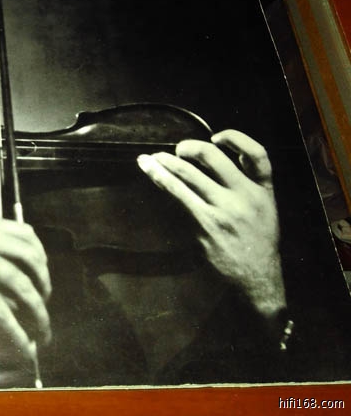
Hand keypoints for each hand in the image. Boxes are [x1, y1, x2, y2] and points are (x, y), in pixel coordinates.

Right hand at [0, 217, 50, 366]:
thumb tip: (5, 282)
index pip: (24, 232)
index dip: (41, 257)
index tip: (43, 278)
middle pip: (30, 258)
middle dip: (44, 286)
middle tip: (44, 308)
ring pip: (21, 285)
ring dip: (38, 313)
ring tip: (42, 333)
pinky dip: (15, 332)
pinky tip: (22, 346)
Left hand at [137, 129, 285, 317]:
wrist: (256, 279)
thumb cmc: (256, 240)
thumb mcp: (265, 208)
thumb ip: (248, 182)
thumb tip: (214, 156)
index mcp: (263, 190)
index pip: (258, 154)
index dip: (236, 138)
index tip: (217, 136)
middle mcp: (245, 197)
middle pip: (214, 159)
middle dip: (190, 148)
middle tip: (177, 150)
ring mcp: (224, 211)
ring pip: (189, 175)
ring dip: (166, 162)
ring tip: (151, 158)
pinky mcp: (204, 224)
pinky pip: (178, 194)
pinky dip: (161, 178)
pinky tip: (149, 170)